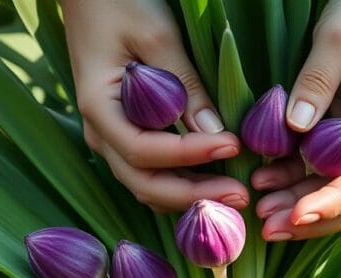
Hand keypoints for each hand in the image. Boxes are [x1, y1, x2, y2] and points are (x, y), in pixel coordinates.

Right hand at [62, 0, 247, 212]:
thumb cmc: (122, 4)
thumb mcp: (159, 37)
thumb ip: (186, 87)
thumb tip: (215, 132)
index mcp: (99, 107)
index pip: (144, 150)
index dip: (189, 155)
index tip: (233, 145)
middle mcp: (102, 131)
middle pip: (144, 183)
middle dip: (194, 195)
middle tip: (241, 195)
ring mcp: (114, 137)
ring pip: (149, 185)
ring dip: (191, 196)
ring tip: (235, 195)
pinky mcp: (130, 134)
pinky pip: (155, 172)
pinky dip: (185, 183)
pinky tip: (219, 182)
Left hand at [251, 0, 340, 240]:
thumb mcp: (340, 37)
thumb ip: (316, 82)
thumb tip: (292, 127)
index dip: (330, 203)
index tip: (295, 216)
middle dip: (310, 217)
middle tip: (266, 227)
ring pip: (334, 187)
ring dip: (298, 202)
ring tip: (258, 210)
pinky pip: (320, 164)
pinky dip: (294, 176)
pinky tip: (262, 179)